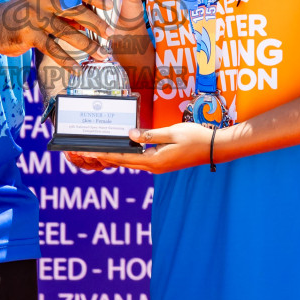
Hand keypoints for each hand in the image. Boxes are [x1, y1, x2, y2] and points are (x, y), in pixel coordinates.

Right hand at [0, 0, 111, 68]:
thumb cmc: (21, 14)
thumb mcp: (41, 1)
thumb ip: (63, 6)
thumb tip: (90, 15)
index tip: (111, 4)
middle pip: (75, 9)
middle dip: (96, 22)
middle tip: (111, 33)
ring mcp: (34, 16)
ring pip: (67, 31)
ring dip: (87, 45)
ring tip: (101, 54)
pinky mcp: (28, 34)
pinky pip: (52, 48)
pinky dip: (67, 60)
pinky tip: (78, 69)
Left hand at [62, 122, 216, 172]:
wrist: (214, 148)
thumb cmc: (196, 138)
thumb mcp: (171, 132)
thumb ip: (149, 134)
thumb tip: (130, 135)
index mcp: (154, 161)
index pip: (123, 158)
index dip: (104, 155)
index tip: (88, 152)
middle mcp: (154, 166)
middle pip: (123, 162)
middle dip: (104, 157)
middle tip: (85, 152)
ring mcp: (158, 166)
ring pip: (131, 162)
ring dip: (114, 157)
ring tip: (98, 152)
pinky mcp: (162, 163)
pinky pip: (140, 160)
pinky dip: (127, 156)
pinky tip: (121, 150)